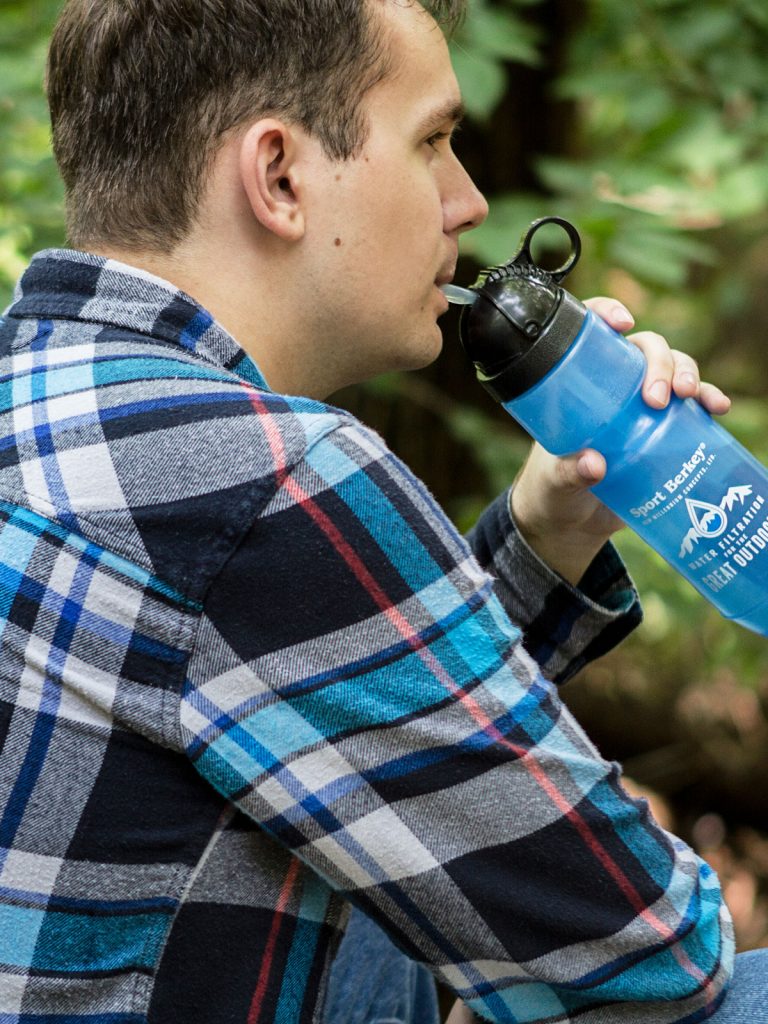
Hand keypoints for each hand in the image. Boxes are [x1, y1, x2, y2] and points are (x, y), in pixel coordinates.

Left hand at [510, 297, 730, 585]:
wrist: (572, 521)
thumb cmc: (553, 489)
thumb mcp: (555, 480)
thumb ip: (568, 473)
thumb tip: (594, 464)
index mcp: (578, 384)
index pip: (591, 332)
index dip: (606, 312)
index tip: (621, 323)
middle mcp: (614, 385)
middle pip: (645, 349)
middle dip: (659, 362)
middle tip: (657, 398)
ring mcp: (642, 404)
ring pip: (674, 368)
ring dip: (686, 374)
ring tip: (688, 396)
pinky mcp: (665, 427)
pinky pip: (692, 404)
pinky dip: (708, 398)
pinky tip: (717, 407)